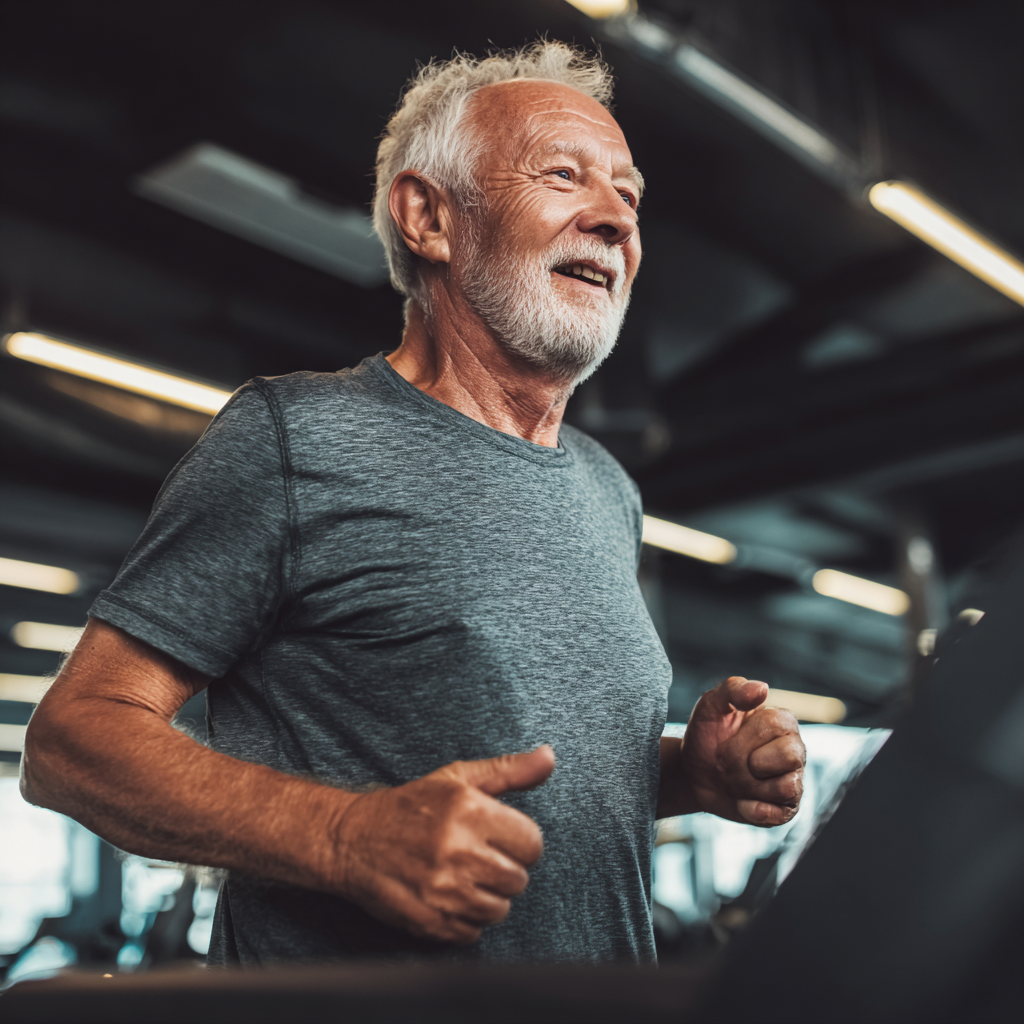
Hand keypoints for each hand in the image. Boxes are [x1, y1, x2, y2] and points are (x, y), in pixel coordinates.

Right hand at [327, 746, 554, 942]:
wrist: (350, 840)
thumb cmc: (410, 807)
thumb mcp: (457, 779)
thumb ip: (509, 771)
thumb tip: (549, 756)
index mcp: (468, 811)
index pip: (532, 843)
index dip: (520, 842)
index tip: (500, 838)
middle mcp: (457, 851)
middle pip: (518, 879)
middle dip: (503, 868)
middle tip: (475, 856)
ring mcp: (442, 890)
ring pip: (499, 909)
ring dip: (485, 895)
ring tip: (459, 874)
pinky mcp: (429, 921)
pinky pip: (473, 931)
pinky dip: (464, 918)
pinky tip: (444, 894)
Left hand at [667, 677, 804, 826]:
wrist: (693, 773)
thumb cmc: (707, 735)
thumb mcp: (710, 706)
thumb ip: (733, 690)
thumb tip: (762, 689)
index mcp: (782, 721)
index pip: (776, 725)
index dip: (743, 739)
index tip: (724, 741)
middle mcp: (794, 750)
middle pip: (789, 756)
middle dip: (745, 763)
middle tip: (726, 762)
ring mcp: (793, 780)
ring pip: (787, 787)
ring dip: (747, 786)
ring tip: (734, 780)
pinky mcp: (784, 809)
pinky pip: (779, 814)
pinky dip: (753, 810)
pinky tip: (741, 802)